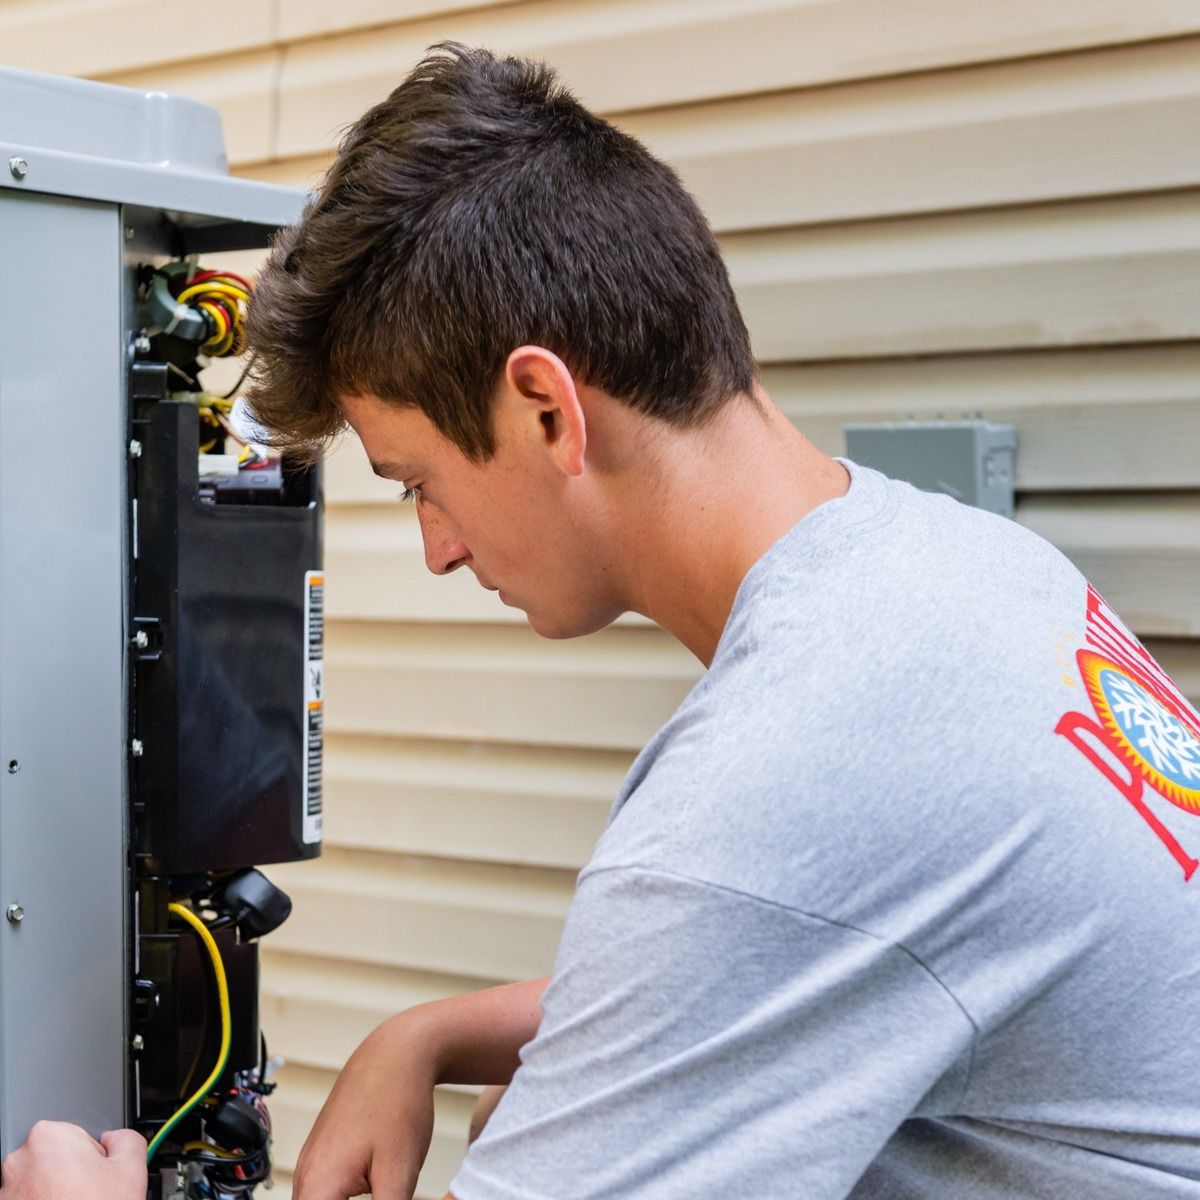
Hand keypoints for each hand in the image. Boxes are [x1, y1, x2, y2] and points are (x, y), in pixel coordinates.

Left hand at [0, 1121, 145, 1199]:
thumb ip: (126, 1139)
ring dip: (54, 1195)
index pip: (79, 1135)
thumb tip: (115, 1140)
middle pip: (55, 1159)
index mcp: (49, 1137)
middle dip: (72, 1175)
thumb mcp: (131, 1168)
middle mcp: (19, 1162)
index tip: (99, 1176)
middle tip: (89, 1196)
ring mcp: (6, 1192)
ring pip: (40, 1185)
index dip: (94, 1157)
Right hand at [294, 978, 546, 1199]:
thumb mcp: (399, 1174)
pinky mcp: (324, 1154)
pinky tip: (379, 1184)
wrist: (397, 1053)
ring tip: (386, 1181)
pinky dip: (348, 1195)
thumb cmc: (398, 1102)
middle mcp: (305, 1176)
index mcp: (316, 1186)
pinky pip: (329, 1190)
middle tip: (390, 1189)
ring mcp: (312, 1163)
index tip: (384, 1196)